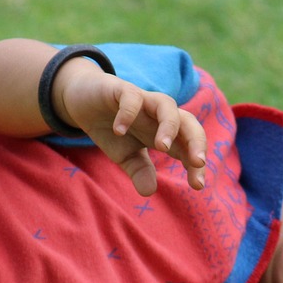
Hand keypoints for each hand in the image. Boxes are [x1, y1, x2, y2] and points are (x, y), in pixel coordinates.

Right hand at [57, 67, 206, 195]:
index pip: (188, 147)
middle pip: (188, 122)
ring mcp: (143, 101)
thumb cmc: (112, 129)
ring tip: (162, 147)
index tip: (197, 185)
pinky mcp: (122, 90)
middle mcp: (159, 115)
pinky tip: (119, 131)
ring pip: (167, 105)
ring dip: (169, 126)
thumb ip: (139, 171)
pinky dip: (128, 113)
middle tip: (198, 162)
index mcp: (164, 133)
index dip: (195, 165)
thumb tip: (149, 192)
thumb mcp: (125, 156)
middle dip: (196, 141)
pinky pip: (131, 98)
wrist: (84, 101)